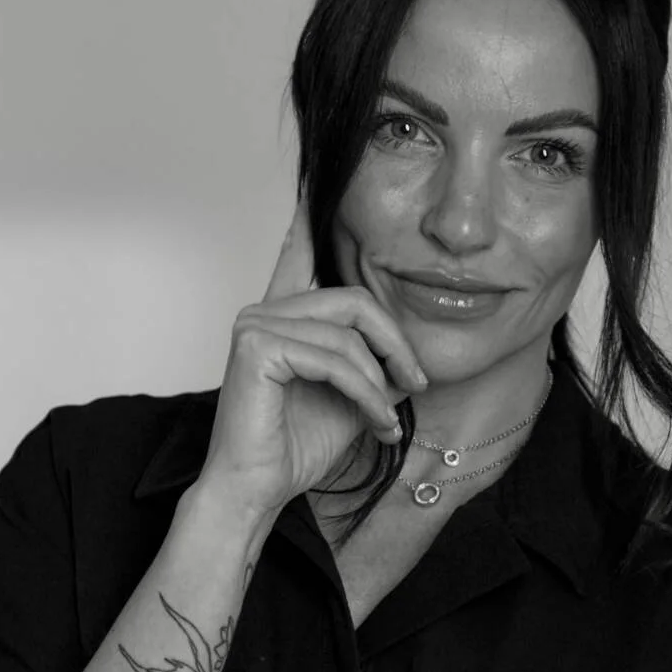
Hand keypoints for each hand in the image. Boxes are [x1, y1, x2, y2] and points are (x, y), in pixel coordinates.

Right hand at [195, 198, 427, 519]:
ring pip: (348, 333)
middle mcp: (263, 312)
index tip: (315, 181)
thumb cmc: (295, 448)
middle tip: (416, 383)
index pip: (298, 256)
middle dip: (395, 342)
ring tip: (390, 419)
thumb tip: (407, 356)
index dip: (308, 221)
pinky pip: (334, 357)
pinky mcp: (256, 347)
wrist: (257, 491)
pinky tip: (376, 420)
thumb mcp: (352, 398)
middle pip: (353, 299)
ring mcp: (255, 325)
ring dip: (382, 381)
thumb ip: (372, 365)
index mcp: (281, 318)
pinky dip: (365, 391)